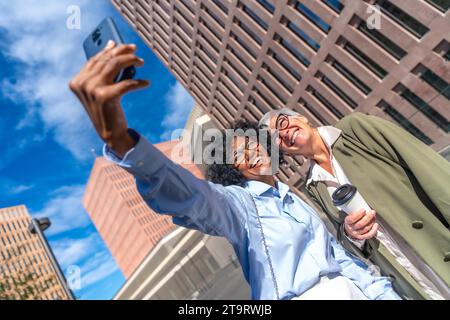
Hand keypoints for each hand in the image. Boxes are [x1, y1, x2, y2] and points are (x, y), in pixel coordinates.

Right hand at [69, 40, 149, 156]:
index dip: (111, 49)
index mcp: (77, 81)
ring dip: (131, 61)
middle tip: (136, 50)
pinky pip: (126, 83)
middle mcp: (82, 84)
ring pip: (115, 65)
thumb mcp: (101, 89)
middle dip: (123, 52)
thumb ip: (103, 70)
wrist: (110, 134)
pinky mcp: (105, 96)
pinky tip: (146, 83)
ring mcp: (92, 90)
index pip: (95, 59)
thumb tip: (112, 45)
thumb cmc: (107, 110)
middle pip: (106, 59)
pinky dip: (139, 82)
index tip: (124, 45)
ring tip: (141, 62)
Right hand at [344, 209, 377, 240]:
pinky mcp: (362, 237)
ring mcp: (357, 234)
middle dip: (368, 217)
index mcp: (347, 222)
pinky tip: (376, 224)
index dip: (358, 214)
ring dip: (371, 222)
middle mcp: (352, 229)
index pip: (352, 219)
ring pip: (366, 228)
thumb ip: (354, 211)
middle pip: (360, 224)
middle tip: (372, 212)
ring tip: (374, 216)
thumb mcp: (349, 215)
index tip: (363, 209)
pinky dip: (374, 230)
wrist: (349, 231)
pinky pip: (369, 235)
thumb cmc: (351, 221)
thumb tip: (363, 204)